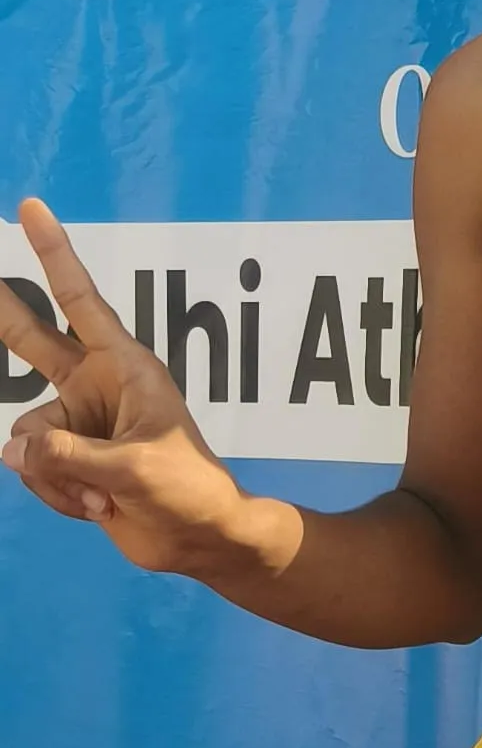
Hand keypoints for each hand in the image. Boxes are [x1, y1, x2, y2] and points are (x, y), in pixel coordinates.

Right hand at [0, 199, 247, 576]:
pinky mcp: (69, 458)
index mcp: (126, 365)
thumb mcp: (132, 467)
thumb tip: (10, 448)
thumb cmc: (186, 488)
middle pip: (29, 341)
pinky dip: (57, 494)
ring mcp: (79, 422)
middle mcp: (97, 385)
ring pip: (25, 437)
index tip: (31, 209)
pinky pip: (31, 467)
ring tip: (101, 495)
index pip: (80, 300)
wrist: (197, 538)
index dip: (54, 254)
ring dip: (54, 475)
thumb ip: (66, 454)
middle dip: (2, 311)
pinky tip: (95, 508)